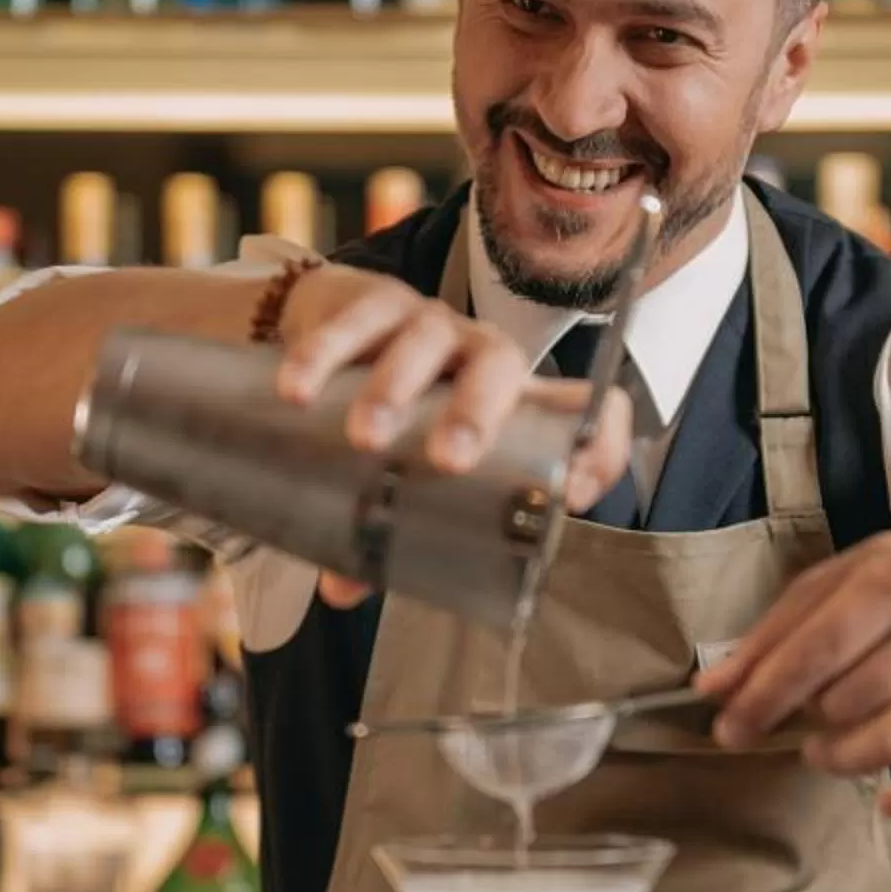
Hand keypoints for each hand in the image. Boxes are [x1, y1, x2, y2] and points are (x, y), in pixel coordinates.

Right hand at [275, 265, 631, 607]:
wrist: (341, 322)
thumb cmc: (396, 413)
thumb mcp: (402, 468)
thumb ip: (383, 530)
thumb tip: (342, 589)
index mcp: (510, 406)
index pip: (583, 413)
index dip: (594, 448)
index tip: (569, 494)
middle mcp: (480, 358)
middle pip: (501, 368)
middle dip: (477, 414)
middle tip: (445, 461)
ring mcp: (430, 324)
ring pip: (428, 341)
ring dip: (396, 388)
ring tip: (364, 436)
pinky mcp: (375, 301)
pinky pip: (355, 322)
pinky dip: (324, 355)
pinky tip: (296, 391)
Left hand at [696, 523, 890, 821]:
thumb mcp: (840, 579)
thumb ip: (776, 631)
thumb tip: (713, 690)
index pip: (814, 652)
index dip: (764, 698)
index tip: (729, 730)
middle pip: (848, 701)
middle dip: (807, 719)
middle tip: (799, 717)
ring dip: (843, 759)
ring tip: (824, 750)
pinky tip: (889, 805)